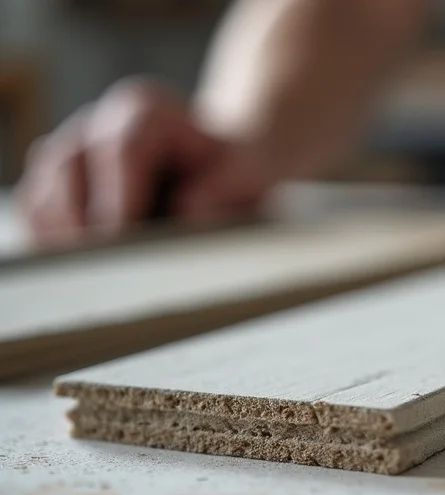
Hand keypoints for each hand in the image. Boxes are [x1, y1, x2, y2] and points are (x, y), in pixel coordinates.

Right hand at [15, 77, 275, 246]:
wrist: (220, 172)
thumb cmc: (230, 173)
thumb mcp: (247, 175)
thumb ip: (222, 189)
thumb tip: (187, 212)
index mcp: (145, 111)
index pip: (121, 148)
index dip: (119, 196)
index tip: (122, 239)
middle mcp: (96, 125)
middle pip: (66, 166)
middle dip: (83, 220)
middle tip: (105, 266)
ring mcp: (69, 153)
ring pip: (43, 191)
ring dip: (63, 234)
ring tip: (94, 272)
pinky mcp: (54, 185)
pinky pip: (35, 213)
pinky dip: (51, 240)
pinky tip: (81, 268)